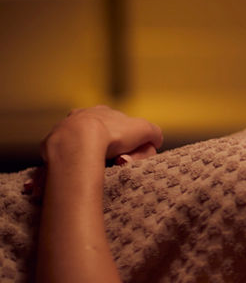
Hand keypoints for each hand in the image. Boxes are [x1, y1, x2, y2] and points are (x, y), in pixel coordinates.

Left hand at [41, 106, 162, 163]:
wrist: (79, 140)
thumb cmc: (112, 133)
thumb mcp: (144, 130)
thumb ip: (154, 133)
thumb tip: (156, 140)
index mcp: (102, 111)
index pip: (119, 126)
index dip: (129, 141)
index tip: (130, 155)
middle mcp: (81, 117)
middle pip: (99, 136)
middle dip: (110, 150)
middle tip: (118, 162)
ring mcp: (64, 130)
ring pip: (82, 146)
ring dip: (93, 157)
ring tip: (102, 169)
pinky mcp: (52, 146)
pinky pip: (66, 157)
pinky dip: (75, 164)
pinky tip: (83, 171)